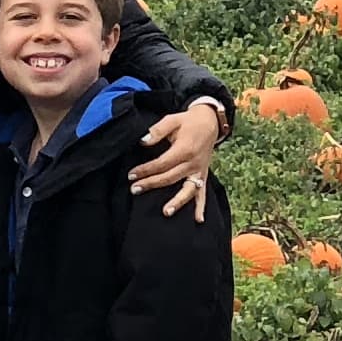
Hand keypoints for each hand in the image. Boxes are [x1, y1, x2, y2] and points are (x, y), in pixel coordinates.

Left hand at [128, 95, 224, 216]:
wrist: (209, 122)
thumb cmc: (188, 122)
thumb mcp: (171, 120)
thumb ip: (157, 131)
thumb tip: (143, 141)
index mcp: (184, 149)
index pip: (161, 164)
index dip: (146, 170)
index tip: (132, 174)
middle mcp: (193, 163)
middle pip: (170, 178)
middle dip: (151, 184)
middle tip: (135, 189)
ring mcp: (199, 171)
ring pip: (187, 190)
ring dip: (177, 202)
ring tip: (166, 212)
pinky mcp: (203, 175)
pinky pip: (202, 193)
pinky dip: (201, 206)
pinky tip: (198, 220)